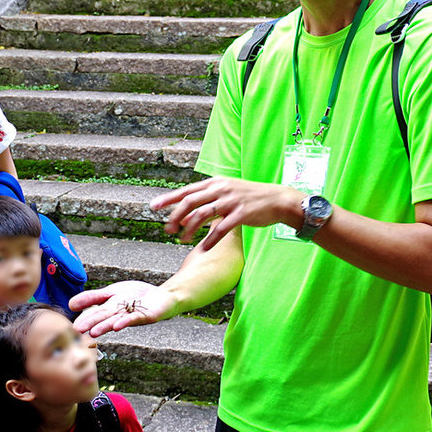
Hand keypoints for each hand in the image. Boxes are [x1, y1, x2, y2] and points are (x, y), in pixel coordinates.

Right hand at [70, 280, 178, 337]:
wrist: (162, 297)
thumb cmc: (136, 296)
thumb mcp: (111, 292)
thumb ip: (93, 297)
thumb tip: (71, 304)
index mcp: (110, 308)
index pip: (94, 311)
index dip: (84, 317)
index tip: (71, 325)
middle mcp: (119, 313)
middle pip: (103, 317)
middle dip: (90, 323)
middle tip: (77, 331)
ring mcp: (131, 315)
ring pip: (115, 320)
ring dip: (104, 326)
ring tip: (92, 333)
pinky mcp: (145, 315)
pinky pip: (133, 318)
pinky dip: (125, 321)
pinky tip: (116, 326)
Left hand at [151, 176, 302, 247]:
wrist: (278, 200)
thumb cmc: (249, 198)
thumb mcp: (226, 193)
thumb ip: (206, 201)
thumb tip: (185, 215)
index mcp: (215, 183)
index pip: (186, 190)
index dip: (168, 198)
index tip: (153, 206)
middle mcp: (220, 189)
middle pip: (190, 202)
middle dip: (175, 216)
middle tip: (167, 229)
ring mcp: (231, 201)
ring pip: (203, 215)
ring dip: (189, 229)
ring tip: (182, 239)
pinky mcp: (241, 214)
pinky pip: (221, 228)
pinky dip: (210, 239)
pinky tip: (203, 248)